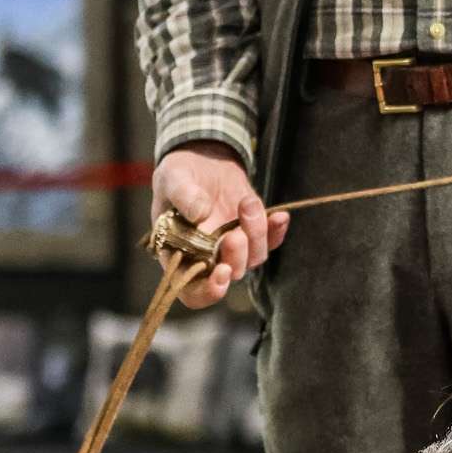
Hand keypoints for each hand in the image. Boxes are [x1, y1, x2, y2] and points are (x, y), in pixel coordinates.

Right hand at [151, 141, 288, 308]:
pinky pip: (271, 241)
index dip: (208, 292)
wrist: (203, 160)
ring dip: (256, 234)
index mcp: (178, 255)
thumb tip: (200, 213)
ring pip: (254, 258)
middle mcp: (207, 258)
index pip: (193, 292)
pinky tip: (279, 215)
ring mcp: (233, 247)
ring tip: (247, 203)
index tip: (221, 272)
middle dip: (236, 256)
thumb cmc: (178, 176)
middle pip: (230, 274)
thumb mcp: (172, 178)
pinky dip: (277, 230)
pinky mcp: (253, 232)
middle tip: (235, 233)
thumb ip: (183, 195)